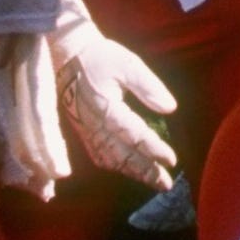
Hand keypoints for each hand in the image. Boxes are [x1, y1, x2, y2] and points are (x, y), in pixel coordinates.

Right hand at [53, 21, 181, 190]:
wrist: (67, 56)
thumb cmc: (100, 58)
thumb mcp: (128, 64)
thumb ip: (148, 86)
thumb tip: (170, 108)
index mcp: (106, 108)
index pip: (134, 135)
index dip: (153, 149)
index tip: (171, 160)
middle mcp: (94, 125)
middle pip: (122, 155)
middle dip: (145, 171)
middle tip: (166, 183)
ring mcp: (86, 130)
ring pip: (110, 159)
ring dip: (132, 172)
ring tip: (153, 181)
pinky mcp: (82, 131)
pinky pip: (99, 155)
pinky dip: (116, 166)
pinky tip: (128, 170)